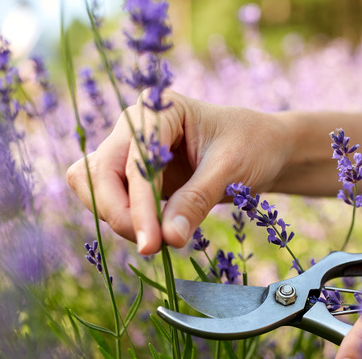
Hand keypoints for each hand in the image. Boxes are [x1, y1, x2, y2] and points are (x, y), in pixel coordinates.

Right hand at [66, 91, 290, 252]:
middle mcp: (136, 125)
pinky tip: (155, 233)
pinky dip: (125, 220)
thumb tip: (167, 238)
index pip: (133, 161)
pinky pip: (109, 199)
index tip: (152, 243)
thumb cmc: (254, 147)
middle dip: (119, 213)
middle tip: (151, 246)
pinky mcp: (133, 175)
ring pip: (95, 187)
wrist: (266, 149)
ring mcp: (130, 149)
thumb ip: (197, 201)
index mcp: (160, 109)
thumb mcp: (231, 170)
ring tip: (158, 240)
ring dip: (118, 218)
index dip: (138, 205)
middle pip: (98, 172)